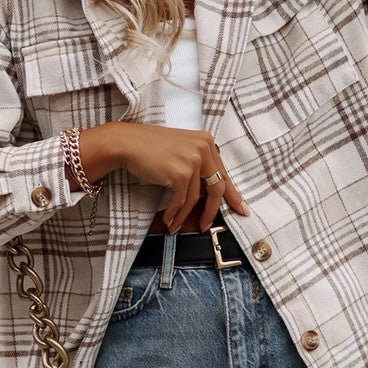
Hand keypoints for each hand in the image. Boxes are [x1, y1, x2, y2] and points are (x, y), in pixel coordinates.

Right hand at [90, 121, 248, 232]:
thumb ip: (198, 165)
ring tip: (175, 225)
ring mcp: (193, 160)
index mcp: (206, 142)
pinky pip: (181, 201)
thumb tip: (209, 193)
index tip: (240, 208)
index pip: (223, 173)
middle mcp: (204, 148)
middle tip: (205, 224)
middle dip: (211, 211)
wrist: (126, 143)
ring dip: (184, 215)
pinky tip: (169, 219)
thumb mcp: (181, 150)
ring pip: (195, 198)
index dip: (232, 194)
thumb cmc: (149, 148)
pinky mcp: (180, 173)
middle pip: (216, 187)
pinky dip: (174, 213)